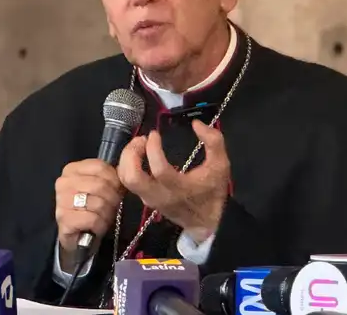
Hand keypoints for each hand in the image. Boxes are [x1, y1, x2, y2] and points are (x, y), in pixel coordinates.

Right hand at [54, 159, 124, 261]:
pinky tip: (97, 227)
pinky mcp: (64, 219)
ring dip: (107, 214)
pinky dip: (100, 225)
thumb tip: (123, 173)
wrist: (77, 235)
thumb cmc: (91, 209)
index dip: (115, 179)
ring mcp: (61, 201)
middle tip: (112, 207)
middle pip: (101, 185)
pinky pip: (93, 219)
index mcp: (71, 170)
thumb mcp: (99, 188)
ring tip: (103, 217)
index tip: (118, 190)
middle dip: (113, 199)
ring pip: (99, 203)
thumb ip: (108, 178)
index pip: (100, 167)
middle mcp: (63, 183)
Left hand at [117, 120, 229, 236]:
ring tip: (139, 145)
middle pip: (132, 177)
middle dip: (131, 153)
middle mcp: (160, 195)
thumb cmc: (212, 191)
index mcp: (179, 188)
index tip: (154, 134)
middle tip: (142, 139)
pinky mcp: (145, 199)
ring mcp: (150, 199)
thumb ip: (213, 141)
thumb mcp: (221, 164)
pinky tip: (139, 155)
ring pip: (126, 180)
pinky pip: (128, 182)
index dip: (153, 149)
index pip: (159, 170)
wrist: (207, 221)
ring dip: (127, 158)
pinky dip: (128, 165)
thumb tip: (196, 124)